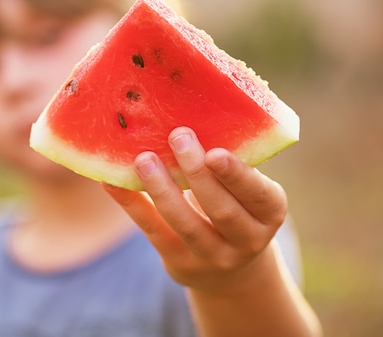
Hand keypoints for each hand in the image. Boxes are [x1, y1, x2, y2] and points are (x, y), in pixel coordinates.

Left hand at [104, 126, 287, 294]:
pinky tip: (112, 182)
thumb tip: (188, 112)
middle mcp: (247, 239)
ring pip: (185, 224)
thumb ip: (227, 164)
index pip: (258, 194)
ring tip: (143, 159)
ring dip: (161, 189)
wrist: (228, 269)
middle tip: (177, 136)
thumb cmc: (234, 206)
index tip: (215, 151)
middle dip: (196, 173)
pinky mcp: (180, 263)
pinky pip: (154, 231)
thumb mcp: (245, 191)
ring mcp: (213, 257)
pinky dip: (132, 204)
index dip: (237, 175)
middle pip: (220, 209)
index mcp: (269, 213)